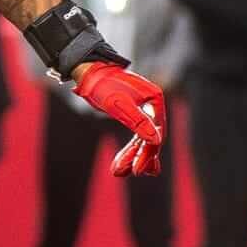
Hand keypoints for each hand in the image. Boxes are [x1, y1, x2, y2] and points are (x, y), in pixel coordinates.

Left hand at [72, 62, 165, 176]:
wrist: (89, 72)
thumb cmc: (103, 85)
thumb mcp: (120, 105)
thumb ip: (139, 122)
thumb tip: (157, 142)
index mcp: (154, 100)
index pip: (156, 133)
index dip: (147, 154)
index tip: (137, 171)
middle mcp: (152, 105)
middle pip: (150, 137)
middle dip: (139, 156)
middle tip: (131, 173)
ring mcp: (142, 110)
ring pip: (142, 138)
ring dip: (133, 155)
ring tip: (120, 171)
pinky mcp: (132, 113)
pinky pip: (135, 134)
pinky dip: (129, 148)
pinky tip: (122, 162)